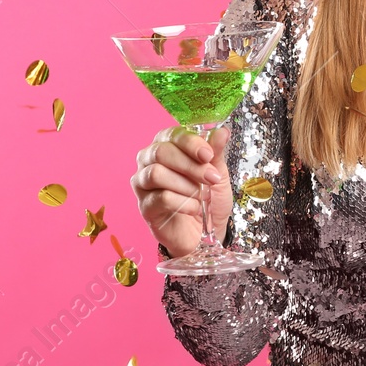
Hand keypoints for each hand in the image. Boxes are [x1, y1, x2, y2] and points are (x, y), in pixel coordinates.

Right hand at [131, 125, 234, 257]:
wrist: (205, 233)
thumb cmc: (209, 199)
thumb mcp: (218, 173)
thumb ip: (216, 152)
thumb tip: (222, 132)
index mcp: (167, 145)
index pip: (172, 134)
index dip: (190, 142)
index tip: (208, 154)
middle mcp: (149, 161)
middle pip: (160, 152)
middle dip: (190, 165)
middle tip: (211, 178)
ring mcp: (143, 184)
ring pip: (156, 173)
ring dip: (185, 184)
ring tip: (202, 195)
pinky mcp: (144, 206)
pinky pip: (160, 198)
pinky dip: (183, 203)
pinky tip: (195, 208)